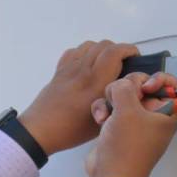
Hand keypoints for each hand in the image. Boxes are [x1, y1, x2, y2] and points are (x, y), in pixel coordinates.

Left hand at [18, 40, 138, 156]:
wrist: (40, 131)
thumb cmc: (70, 130)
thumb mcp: (102, 122)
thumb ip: (118, 105)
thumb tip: (136, 97)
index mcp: (96, 82)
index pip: (115, 52)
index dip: (129, 50)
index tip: (135, 57)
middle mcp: (83, 70)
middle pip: (104, 44)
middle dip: (118, 49)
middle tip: (124, 62)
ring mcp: (69, 69)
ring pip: (89, 45)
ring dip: (101, 49)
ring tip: (106, 63)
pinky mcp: (59, 72)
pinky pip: (73, 52)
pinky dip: (84, 52)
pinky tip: (87, 65)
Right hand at [84, 72, 176, 176]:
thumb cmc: (127, 147)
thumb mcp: (128, 110)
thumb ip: (125, 87)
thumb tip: (120, 86)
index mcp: (167, 114)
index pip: (174, 88)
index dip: (161, 80)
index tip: (147, 85)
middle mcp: (152, 117)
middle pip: (143, 87)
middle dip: (129, 87)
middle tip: (122, 96)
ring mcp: (134, 122)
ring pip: (124, 96)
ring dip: (112, 99)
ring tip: (108, 113)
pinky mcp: (117, 127)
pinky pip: (112, 108)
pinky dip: (104, 110)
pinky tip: (100, 120)